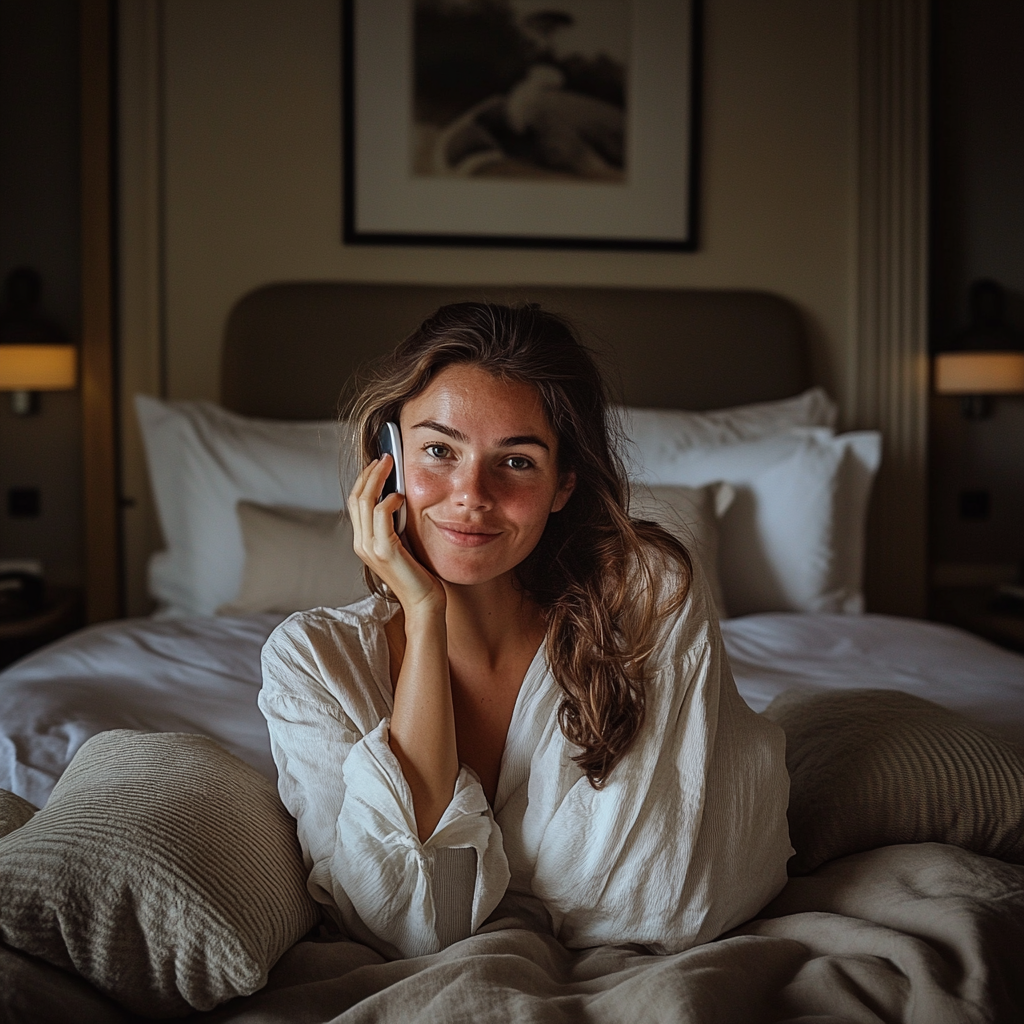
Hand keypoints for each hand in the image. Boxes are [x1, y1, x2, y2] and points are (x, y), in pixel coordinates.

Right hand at [347, 456, 445, 616]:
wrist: (424, 602)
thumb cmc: (419, 573)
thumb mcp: (403, 543)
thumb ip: (396, 524)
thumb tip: (399, 495)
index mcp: (363, 542)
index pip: (356, 502)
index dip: (364, 479)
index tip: (379, 462)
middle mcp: (362, 544)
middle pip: (356, 497)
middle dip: (370, 472)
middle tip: (386, 455)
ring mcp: (370, 548)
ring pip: (365, 501)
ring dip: (377, 478)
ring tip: (391, 464)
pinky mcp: (385, 551)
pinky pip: (381, 514)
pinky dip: (390, 500)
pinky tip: (402, 496)